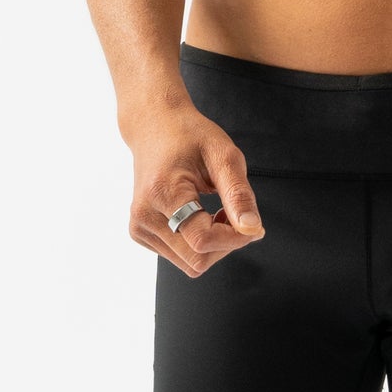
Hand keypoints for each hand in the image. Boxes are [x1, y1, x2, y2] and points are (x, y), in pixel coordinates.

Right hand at [128, 106, 263, 277]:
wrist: (154, 126)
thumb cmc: (190, 136)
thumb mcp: (224, 156)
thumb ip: (239, 195)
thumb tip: (252, 230)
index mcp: (162, 193)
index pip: (203, 241)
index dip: (235, 238)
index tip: (252, 223)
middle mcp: (144, 216)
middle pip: (198, 260)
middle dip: (225, 243)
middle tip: (234, 213)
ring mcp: (139, 227)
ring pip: (191, 264)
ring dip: (214, 244)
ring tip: (215, 211)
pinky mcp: (140, 233)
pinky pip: (181, 257)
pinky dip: (199, 243)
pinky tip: (200, 215)